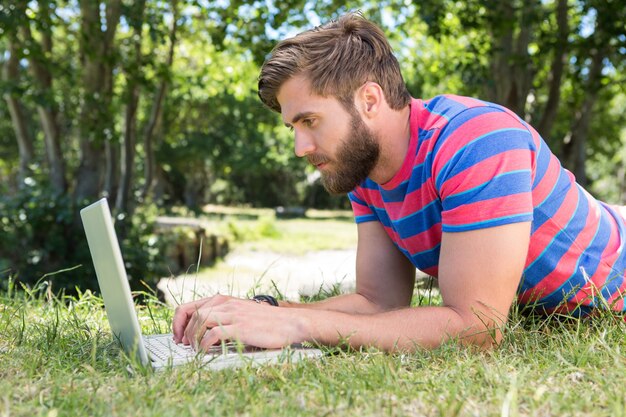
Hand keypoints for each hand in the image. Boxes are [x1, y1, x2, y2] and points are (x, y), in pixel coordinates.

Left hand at [172, 294, 307, 350]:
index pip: (191, 306)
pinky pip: (213, 334)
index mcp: (225, 300)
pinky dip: (204, 345)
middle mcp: (227, 304)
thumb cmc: (268, 322)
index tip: (178, 335)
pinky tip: (205, 352)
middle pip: (192, 313)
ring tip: (194, 349)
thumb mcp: (242, 314)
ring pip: (200, 321)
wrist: (291, 322)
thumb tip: (204, 332)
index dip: (179, 321)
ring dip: (192, 337)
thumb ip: (225, 317)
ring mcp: (234, 314)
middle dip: (182, 331)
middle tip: (183, 345)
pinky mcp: (240, 327)